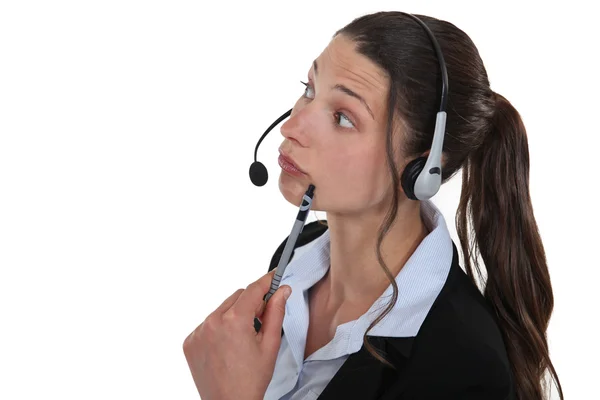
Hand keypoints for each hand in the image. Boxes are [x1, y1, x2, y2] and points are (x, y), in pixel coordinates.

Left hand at [183, 269, 291, 399]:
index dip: (267, 281)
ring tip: (242, 339)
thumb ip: (275, 312)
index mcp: (234, 321)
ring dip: (234, 315)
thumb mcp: (270, 344)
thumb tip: (282, 291)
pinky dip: (219, 328)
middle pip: (237, 296)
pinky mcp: (190, 341)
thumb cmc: (250, 380)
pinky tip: (227, 345)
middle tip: (260, 321)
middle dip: (251, 303)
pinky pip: (208, 323)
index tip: (275, 277)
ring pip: (222, 309)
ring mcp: (199, 331)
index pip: (253, 289)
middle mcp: (213, 322)